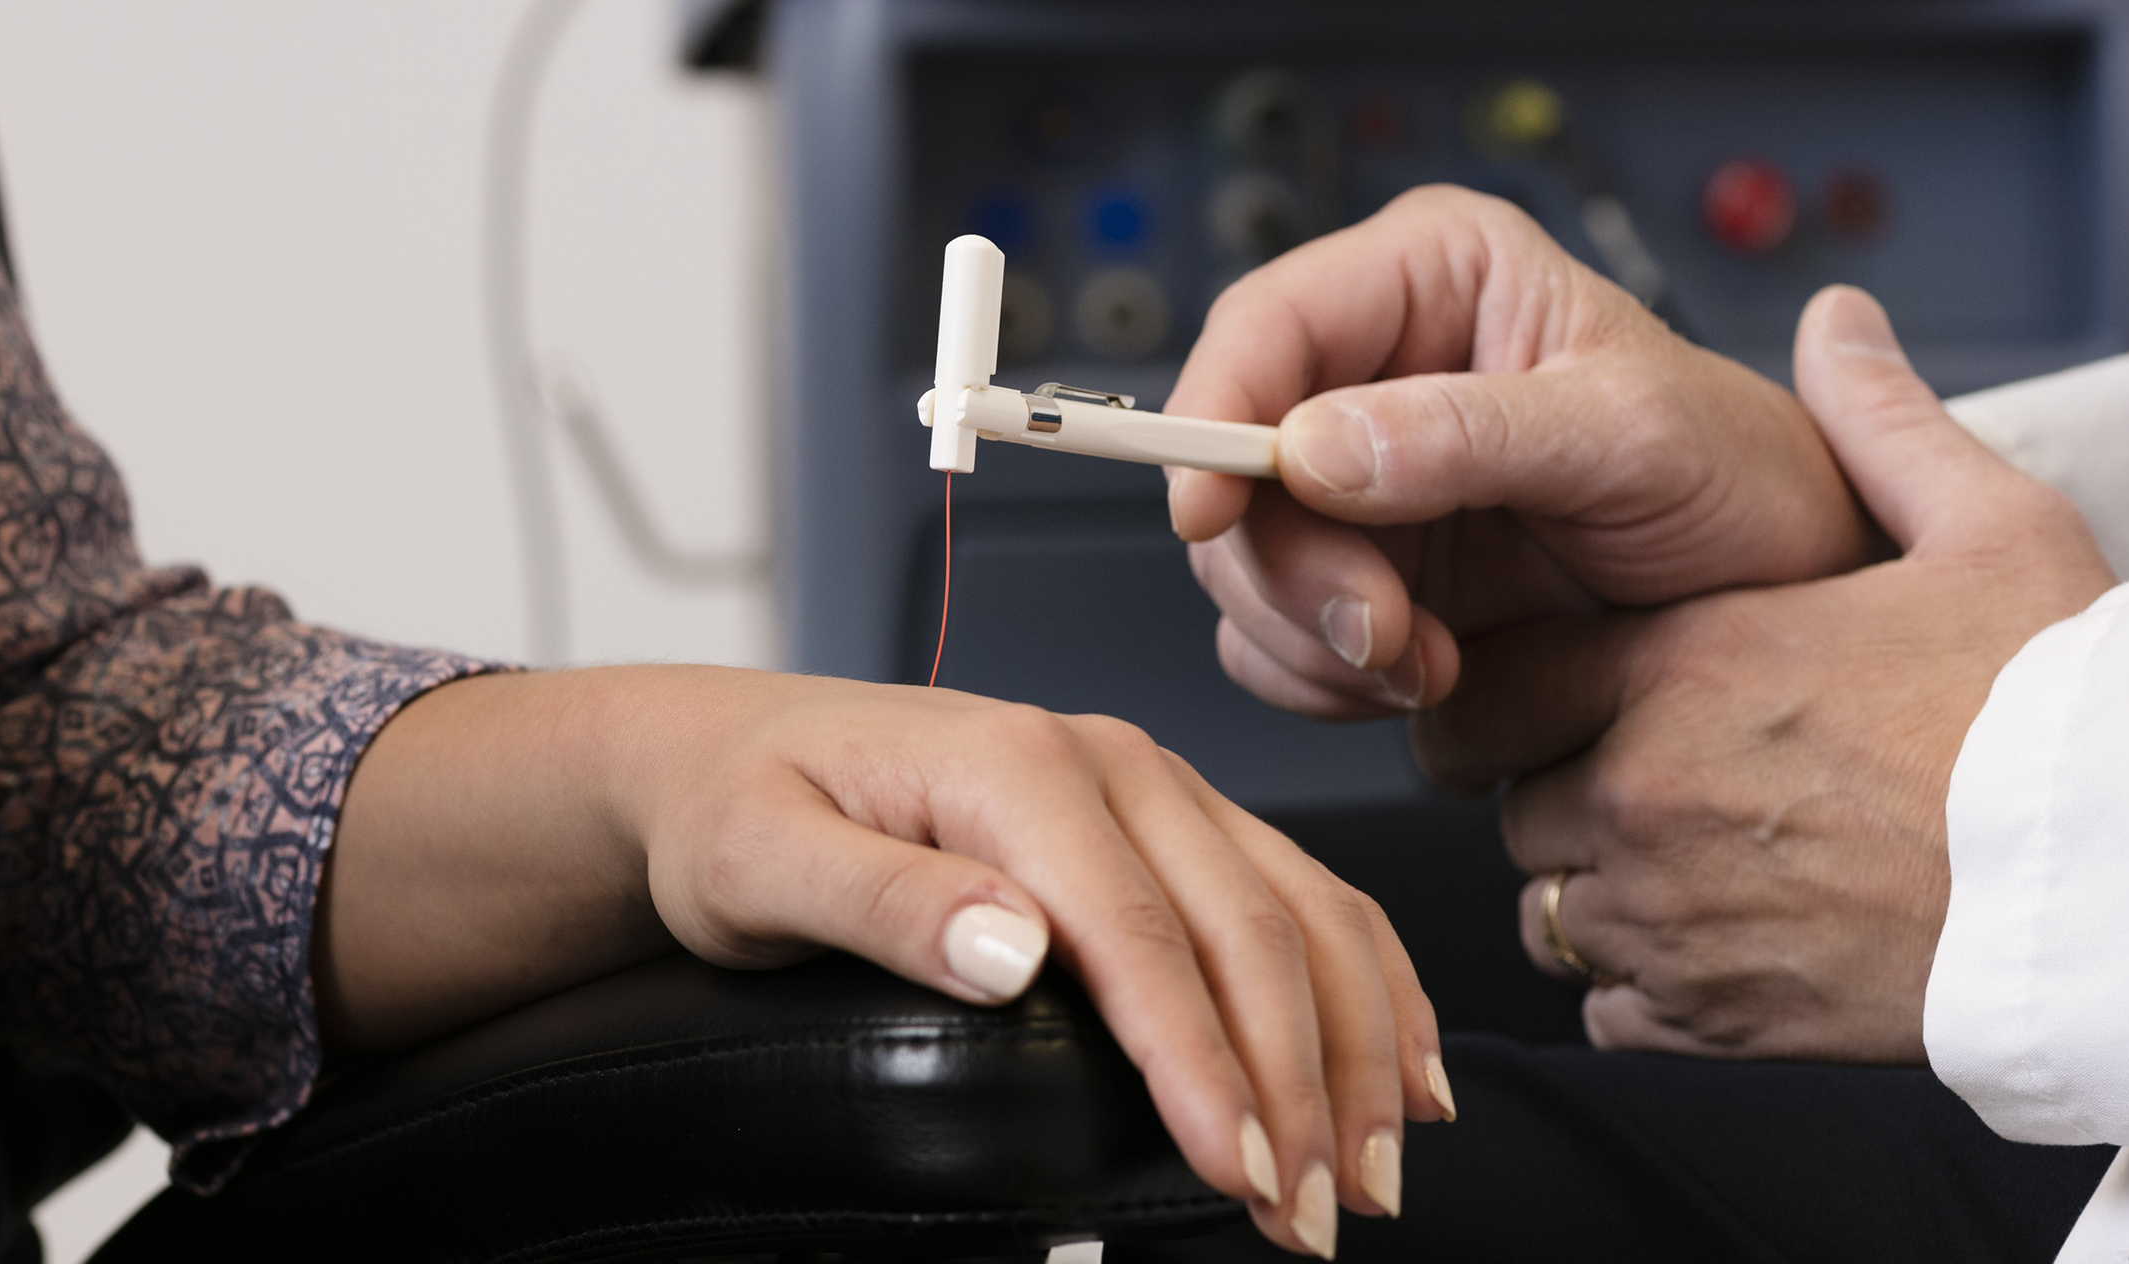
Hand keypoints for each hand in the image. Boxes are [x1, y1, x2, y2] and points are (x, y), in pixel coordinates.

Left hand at [319, 668, 1451, 1252]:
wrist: (727, 753)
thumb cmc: (734, 811)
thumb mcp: (761, 858)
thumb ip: (883, 902)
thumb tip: (1014, 951)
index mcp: (1017, 767)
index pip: (1144, 936)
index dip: (1207, 1065)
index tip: (1246, 1174)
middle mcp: (1111, 761)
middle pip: (1250, 930)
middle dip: (1304, 1085)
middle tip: (1318, 1223)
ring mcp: (1153, 785)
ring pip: (1303, 912)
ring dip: (1358, 1048)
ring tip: (1376, 1179)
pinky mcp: (1172, 817)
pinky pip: (1302, 893)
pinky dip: (1369, 986)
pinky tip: (1402, 1073)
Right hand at [1165, 185, 1872, 720]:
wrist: (1786, 599)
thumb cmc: (1742, 478)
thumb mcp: (1629, 434)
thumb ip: (1472, 434)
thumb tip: (1316, 450)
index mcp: (1431, 281)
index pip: (1265, 324)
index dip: (1214, 415)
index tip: (1210, 509)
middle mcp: (1374, 375)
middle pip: (1230, 464)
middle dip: (1291, 568)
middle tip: (1382, 630)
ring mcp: (1360, 487)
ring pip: (1241, 565)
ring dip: (1316, 638)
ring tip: (1433, 663)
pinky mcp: (1364, 580)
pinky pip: (1277, 641)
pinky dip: (1330, 681)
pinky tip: (1424, 678)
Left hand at [1420, 287, 2113, 1058]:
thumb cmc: (2062, 706)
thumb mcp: (1989, 528)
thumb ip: (1880, 425)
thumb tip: (1836, 322)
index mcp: (1679, 666)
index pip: (1488, 687)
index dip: (1509, 695)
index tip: (1560, 696)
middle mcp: (1641, 790)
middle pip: (1511, 803)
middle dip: (1559, 788)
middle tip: (1651, 776)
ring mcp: (1667, 912)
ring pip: (1546, 908)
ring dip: (1596, 888)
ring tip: (1698, 856)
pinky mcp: (1709, 1013)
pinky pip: (1603, 1000)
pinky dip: (1641, 981)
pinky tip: (1722, 936)